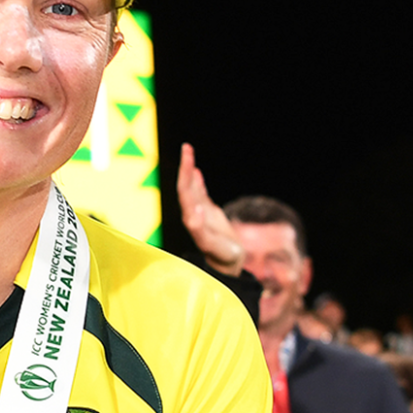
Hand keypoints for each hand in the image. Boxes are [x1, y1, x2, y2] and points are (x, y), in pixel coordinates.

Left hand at [177, 143, 243, 275]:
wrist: (227, 265)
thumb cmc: (221, 256)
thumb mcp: (212, 244)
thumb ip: (200, 231)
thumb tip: (192, 214)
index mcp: (191, 218)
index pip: (185, 191)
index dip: (185, 174)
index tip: (188, 158)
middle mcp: (192, 213)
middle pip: (185, 186)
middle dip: (185, 167)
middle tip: (187, 147)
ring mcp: (199, 213)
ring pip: (191, 188)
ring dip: (189, 170)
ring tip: (188, 152)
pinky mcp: (208, 214)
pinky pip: (200, 193)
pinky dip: (196, 181)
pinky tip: (195, 171)